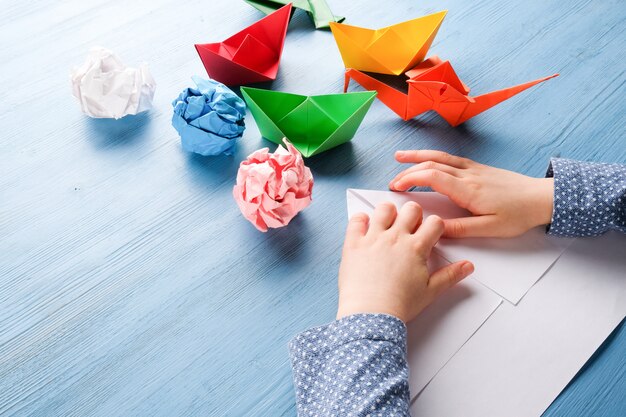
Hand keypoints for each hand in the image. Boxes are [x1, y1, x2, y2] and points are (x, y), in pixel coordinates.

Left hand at [337, 201, 473, 322]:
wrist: (371, 314)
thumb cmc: (399, 305)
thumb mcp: (430, 291)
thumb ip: (450, 276)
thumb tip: (467, 266)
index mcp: (416, 248)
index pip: (434, 222)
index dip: (434, 226)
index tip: (429, 234)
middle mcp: (395, 238)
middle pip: (411, 209)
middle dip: (414, 215)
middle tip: (409, 228)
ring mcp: (373, 238)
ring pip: (384, 209)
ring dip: (388, 213)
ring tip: (387, 225)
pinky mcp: (354, 243)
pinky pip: (356, 220)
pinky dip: (360, 219)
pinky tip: (365, 227)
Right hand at [389, 150, 553, 237]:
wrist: (542, 198)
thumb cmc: (518, 214)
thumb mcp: (490, 229)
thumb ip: (461, 229)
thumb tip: (435, 229)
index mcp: (468, 190)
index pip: (433, 177)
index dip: (411, 179)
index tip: (396, 187)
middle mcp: (468, 175)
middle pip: (431, 165)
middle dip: (408, 171)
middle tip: (392, 182)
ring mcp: (473, 169)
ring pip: (440, 157)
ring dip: (418, 157)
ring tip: (400, 157)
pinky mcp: (478, 168)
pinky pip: (450, 158)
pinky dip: (433, 157)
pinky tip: (428, 159)